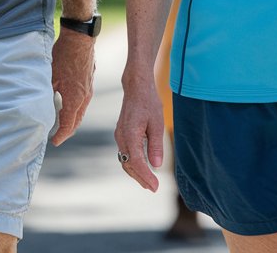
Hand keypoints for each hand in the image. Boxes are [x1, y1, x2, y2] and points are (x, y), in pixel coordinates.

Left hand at [49, 29, 95, 145]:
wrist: (80, 38)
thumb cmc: (63, 56)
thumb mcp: (50, 76)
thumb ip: (47, 94)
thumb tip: (40, 107)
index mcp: (75, 98)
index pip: (68, 124)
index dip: (61, 135)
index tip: (54, 142)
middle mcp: (84, 97)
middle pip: (77, 121)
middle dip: (67, 131)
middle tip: (58, 137)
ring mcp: (89, 89)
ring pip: (81, 111)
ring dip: (72, 120)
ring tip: (62, 124)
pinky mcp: (89, 82)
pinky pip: (83, 102)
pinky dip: (76, 109)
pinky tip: (69, 106)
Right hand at [113, 72, 165, 191]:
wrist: (136, 87)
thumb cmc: (148, 102)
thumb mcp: (157, 123)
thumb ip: (156, 145)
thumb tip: (156, 166)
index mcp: (130, 134)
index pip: (136, 162)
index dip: (145, 176)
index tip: (155, 186)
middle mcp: (121, 137)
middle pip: (128, 165)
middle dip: (140, 178)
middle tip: (153, 188)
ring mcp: (119, 135)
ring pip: (125, 161)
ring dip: (136, 173)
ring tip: (149, 183)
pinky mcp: (121, 134)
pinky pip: (125, 154)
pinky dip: (133, 164)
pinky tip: (142, 168)